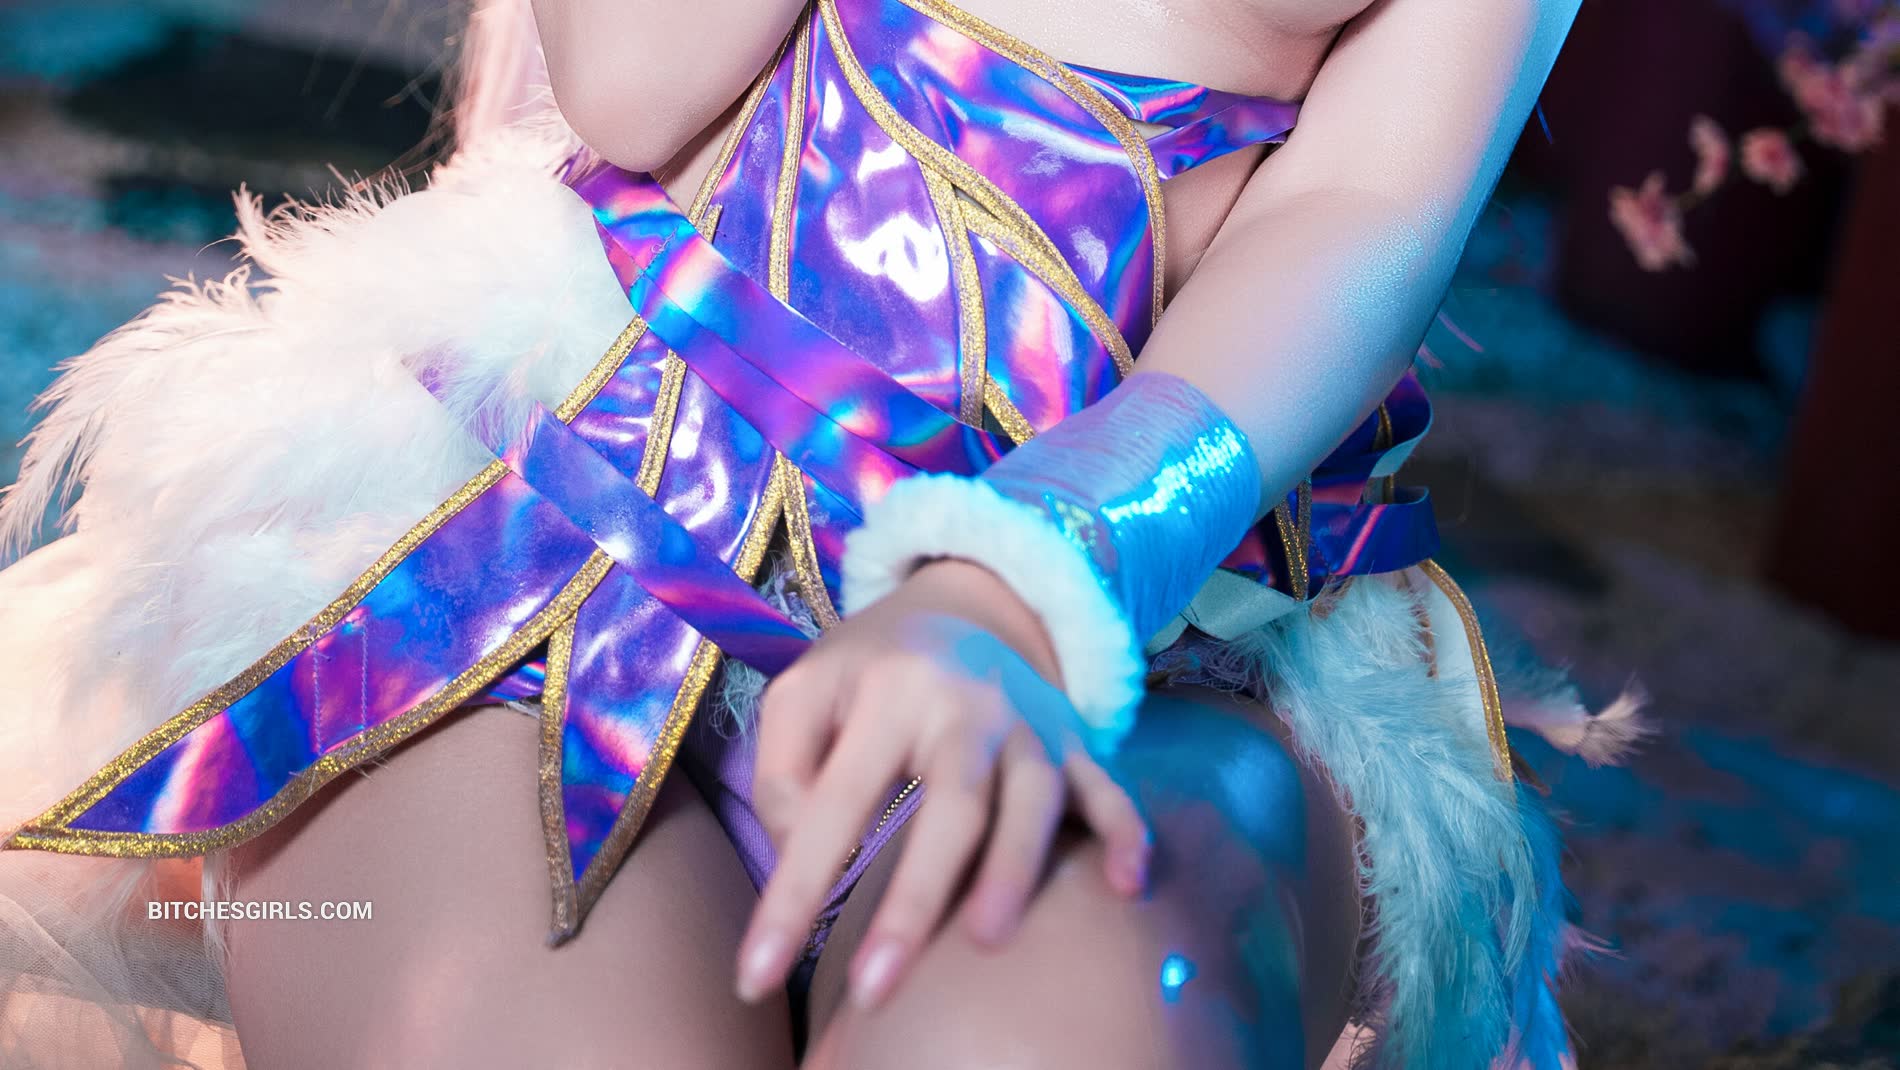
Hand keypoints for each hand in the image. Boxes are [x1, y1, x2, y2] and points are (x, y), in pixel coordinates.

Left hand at [733, 559, 1150, 1007]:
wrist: (966, 604)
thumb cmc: (871, 668)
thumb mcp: (804, 691)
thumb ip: (782, 770)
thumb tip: (800, 852)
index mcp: (890, 692)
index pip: (835, 803)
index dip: (796, 891)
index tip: (756, 974)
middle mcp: (968, 708)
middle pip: (950, 807)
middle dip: (914, 900)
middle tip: (874, 987)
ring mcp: (1030, 728)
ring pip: (1033, 800)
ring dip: (1015, 869)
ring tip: (987, 941)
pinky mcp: (1073, 747)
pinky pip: (1107, 790)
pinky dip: (1123, 835)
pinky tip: (1127, 885)